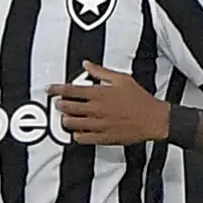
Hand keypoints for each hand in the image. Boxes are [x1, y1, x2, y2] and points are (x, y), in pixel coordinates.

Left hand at [52, 63, 171, 146]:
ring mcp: (99, 124)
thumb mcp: (122, 79)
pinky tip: (79, 131)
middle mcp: (96, 109)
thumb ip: (101, 71)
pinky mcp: (103, 138)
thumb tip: (86, 64)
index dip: (56, 89)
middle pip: (67, 107)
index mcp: (100, 93)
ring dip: (66, 120)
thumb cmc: (139, 99)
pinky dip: (77, 135)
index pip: (70, 90)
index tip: (49, 89)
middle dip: (59, 104)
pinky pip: (82, 138)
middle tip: (59, 103)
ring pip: (71, 123)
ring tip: (68, 117)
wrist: (154, 119)